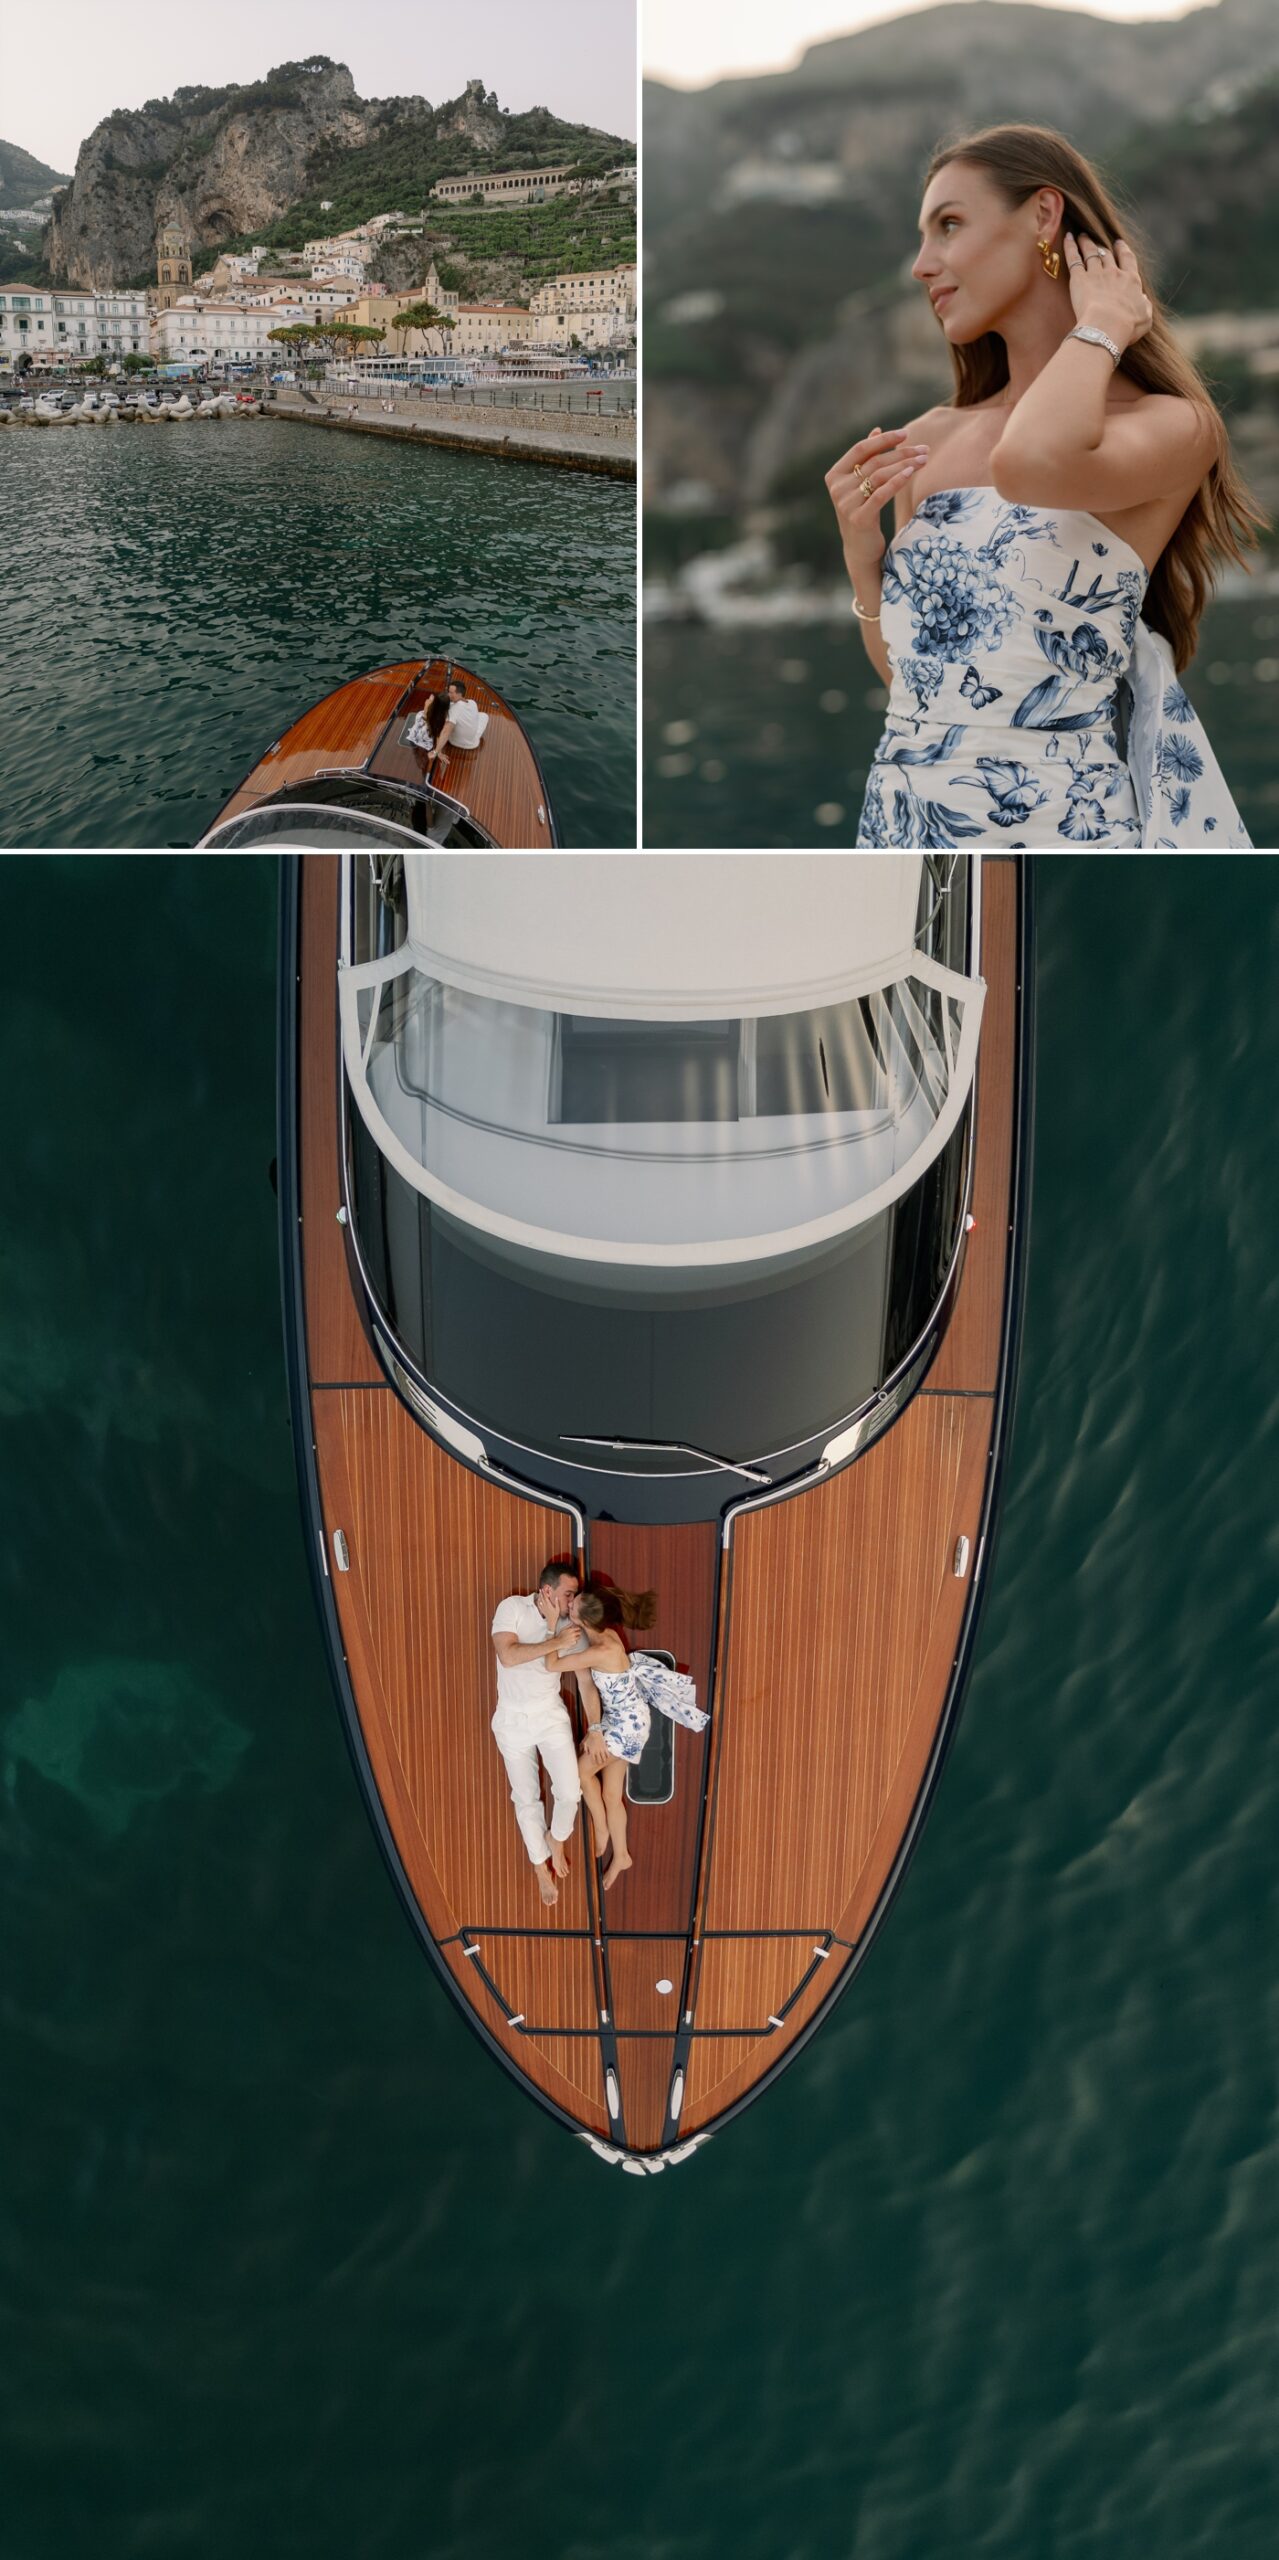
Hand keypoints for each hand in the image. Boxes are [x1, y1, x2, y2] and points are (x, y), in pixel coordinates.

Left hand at [534, 1587, 558, 1627]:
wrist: (551, 1621)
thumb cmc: (555, 1615)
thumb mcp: (557, 1609)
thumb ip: (557, 1603)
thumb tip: (556, 1597)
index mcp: (549, 1604)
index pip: (545, 1597)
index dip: (544, 1593)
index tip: (543, 1590)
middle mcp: (545, 1606)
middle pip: (542, 1598)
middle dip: (541, 1593)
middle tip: (540, 1589)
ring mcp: (543, 1608)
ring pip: (540, 1601)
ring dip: (540, 1597)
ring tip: (539, 1593)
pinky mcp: (542, 1610)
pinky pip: (539, 1605)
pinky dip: (538, 1602)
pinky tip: (538, 1601)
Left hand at [584, 1730, 608, 1770]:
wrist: (595, 1732)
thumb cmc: (588, 1737)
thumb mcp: (583, 1743)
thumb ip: (582, 1748)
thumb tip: (580, 1752)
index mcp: (591, 1752)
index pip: (593, 1760)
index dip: (594, 1762)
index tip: (594, 1763)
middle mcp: (597, 1752)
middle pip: (599, 1760)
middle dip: (599, 1763)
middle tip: (600, 1763)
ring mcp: (601, 1750)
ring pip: (604, 1758)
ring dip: (604, 1760)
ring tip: (604, 1761)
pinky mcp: (605, 1747)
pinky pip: (607, 1754)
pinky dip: (607, 1756)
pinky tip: (607, 1756)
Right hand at [825, 426, 929, 575]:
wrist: (860, 549)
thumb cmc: (864, 511)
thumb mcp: (862, 484)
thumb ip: (866, 458)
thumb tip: (877, 430)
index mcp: (834, 475)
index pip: (860, 449)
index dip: (884, 439)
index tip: (906, 433)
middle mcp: (837, 489)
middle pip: (874, 462)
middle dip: (902, 453)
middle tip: (924, 449)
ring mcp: (846, 504)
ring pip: (880, 476)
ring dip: (905, 465)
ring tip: (924, 460)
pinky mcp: (859, 519)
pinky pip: (881, 494)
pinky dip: (898, 481)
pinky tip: (911, 473)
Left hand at [1063, 233, 1152, 350]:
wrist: (1108, 325)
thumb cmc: (1127, 326)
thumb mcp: (1145, 318)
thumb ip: (1145, 306)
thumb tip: (1143, 299)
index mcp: (1131, 281)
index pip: (1128, 260)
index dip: (1123, 250)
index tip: (1119, 244)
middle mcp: (1114, 273)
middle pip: (1107, 254)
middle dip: (1103, 246)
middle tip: (1098, 240)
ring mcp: (1096, 273)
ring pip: (1091, 253)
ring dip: (1086, 243)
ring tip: (1082, 236)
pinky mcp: (1079, 279)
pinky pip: (1074, 258)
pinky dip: (1070, 247)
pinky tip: (1067, 238)